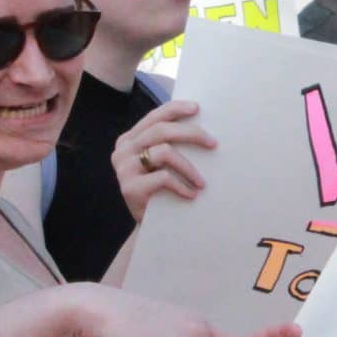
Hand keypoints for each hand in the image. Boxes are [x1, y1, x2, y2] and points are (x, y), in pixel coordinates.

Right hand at [115, 100, 217, 221]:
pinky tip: (191, 195)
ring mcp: (124, 169)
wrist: (151, 228)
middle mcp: (123, 150)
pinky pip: (163, 178)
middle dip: (191, 133)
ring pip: (164, 152)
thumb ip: (169, 144)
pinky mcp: (129, 188)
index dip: (176, 109)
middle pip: (161, 130)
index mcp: (130, 139)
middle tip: (213, 144)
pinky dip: (182, 185)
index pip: (154, 117)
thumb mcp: (161, 164)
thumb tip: (201, 127)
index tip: (198, 108)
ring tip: (202, 182)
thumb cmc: (161, 191)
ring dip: (189, 167)